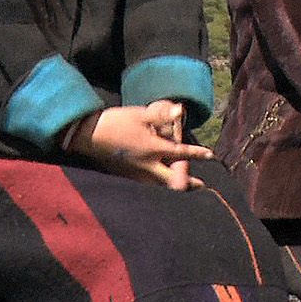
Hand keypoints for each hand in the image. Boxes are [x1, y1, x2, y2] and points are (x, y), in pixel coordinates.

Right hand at [66, 100, 212, 189]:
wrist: (89, 135)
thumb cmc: (117, 122)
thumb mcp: (141, 115)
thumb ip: (162, 114)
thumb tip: (181, 110)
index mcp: (153, 149)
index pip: (181, 153)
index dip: (197, 154)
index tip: (210, 156)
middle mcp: (147, 165)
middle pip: (173, 180)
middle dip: (189, 183)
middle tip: (202, 186)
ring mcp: (136, 173)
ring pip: (160, 186)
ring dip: (174, 187)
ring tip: (185, 191)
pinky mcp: (126, 175)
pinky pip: (147, 185)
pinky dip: (158, 187)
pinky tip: (160, 187)